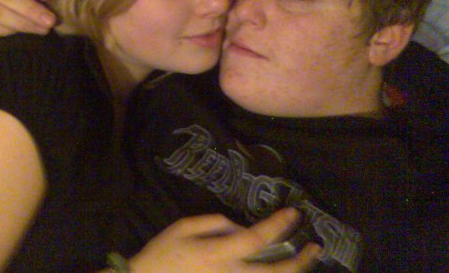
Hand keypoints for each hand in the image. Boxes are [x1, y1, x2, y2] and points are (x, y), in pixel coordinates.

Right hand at [127, 209, 320, 272]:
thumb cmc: (162, 254)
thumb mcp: (183, 227)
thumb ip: (215, 223)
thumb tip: (240, 227)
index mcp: (217, 254)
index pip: (256, 239)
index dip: (277, 225)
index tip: (293, 212)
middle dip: (299, 260)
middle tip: (316, 246)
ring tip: (307, 261)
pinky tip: (281, 272)